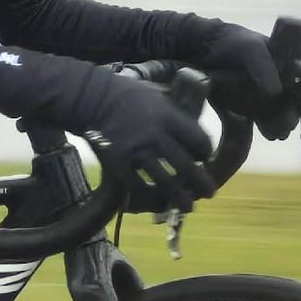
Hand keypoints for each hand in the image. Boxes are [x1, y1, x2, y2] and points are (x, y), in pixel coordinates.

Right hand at [80, 74, 216, 213]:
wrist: (91, 99)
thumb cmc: (125, 94)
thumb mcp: (156, 94)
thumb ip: (173, 112)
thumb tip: (191, 126)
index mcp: (168, 117)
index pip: (198, 140)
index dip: (206, 152)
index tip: (206, 158)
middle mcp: (155, 136)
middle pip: (186, 165)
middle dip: (201, 183)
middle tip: (209, 192)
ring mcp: (137, 152)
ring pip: (165, 182)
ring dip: (180, 197)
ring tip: (188, 206)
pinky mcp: (119, 164)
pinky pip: (139, 187)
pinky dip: (150, 198)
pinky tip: (158, 202)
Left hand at [193, 21, 300, 139]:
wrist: (202, 49)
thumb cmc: (231, 42)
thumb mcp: (249, 48)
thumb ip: (263, 66)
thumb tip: (275, 92)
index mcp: (286, 59)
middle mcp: (279, 77)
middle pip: (295, 99)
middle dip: (295, 113)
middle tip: (289, 125)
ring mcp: (265, 91)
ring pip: (281, 110)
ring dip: (282, 122)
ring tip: (277, 133)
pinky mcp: (250, 102)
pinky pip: (264, 116)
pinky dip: (267, 125)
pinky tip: (268, 133)